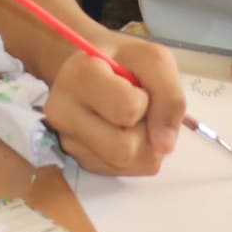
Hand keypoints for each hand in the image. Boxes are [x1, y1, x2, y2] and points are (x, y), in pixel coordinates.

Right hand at [43, 35, 186, 175]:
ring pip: (125, 163)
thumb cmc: (124, 61)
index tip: (136, 87)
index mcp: (79, 75)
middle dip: (144, 131)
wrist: (95, 68)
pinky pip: (122, 171)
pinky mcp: (78, 159)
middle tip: (137, 109)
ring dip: (143, 145)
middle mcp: (61, 112)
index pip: (128, 109)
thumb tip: (164, 145)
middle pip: (123, 148)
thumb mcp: (154, 60)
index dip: (146, 101)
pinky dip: (134, 155)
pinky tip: (123, 132)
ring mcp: (67, 140)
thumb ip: (169, 95)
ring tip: (131, 120)